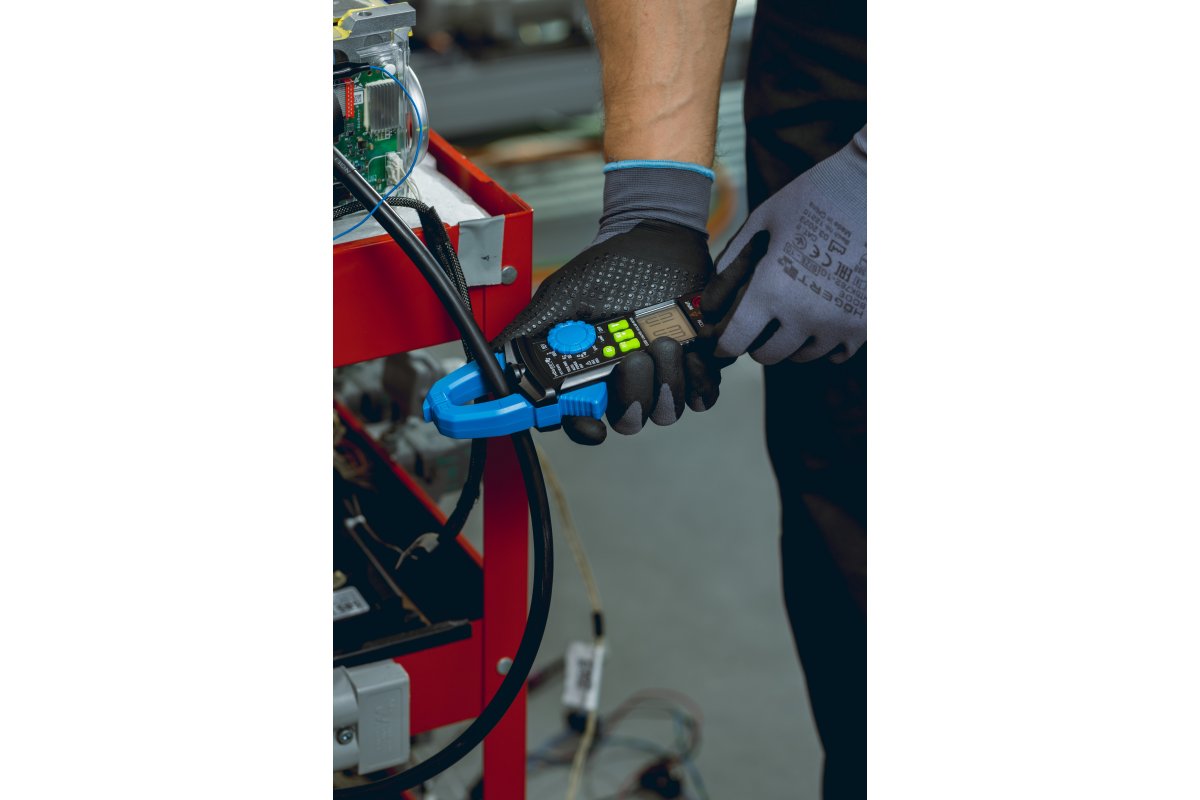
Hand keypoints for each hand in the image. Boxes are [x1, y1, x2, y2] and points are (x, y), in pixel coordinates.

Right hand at [492, 220, 725, 444]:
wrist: (658, 241)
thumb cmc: (609, 267)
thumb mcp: (560, 297)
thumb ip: (527, 333)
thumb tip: (492, 364)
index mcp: (590, 375)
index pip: (581, 421)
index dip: (584, 429)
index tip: (593, 424)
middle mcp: (624, 382)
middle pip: (629, 420)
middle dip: (634, 395)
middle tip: (636, 357)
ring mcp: (662, 377)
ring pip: (668, 410)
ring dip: (668, 380)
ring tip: (666, 341)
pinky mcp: (697, 367)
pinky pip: (704, 395)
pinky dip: (701, 379)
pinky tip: (692, 351)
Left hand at [702, 127, 866, 363]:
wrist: (875, 187)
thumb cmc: (813, 197)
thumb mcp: (763, 221)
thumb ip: (732, 260)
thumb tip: (710, 299)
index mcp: (772, 289)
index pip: (735, 342)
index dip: (723, 344)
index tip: (722, 341)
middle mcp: (804, 314)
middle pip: (767, 355)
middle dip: (756, 342)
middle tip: (758, 325)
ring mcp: (838, 323)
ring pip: (802, 356)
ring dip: (790, 342)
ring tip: (790, 316)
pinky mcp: (866, 323)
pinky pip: (836, 353)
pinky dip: (824, 344)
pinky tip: (819, 322)